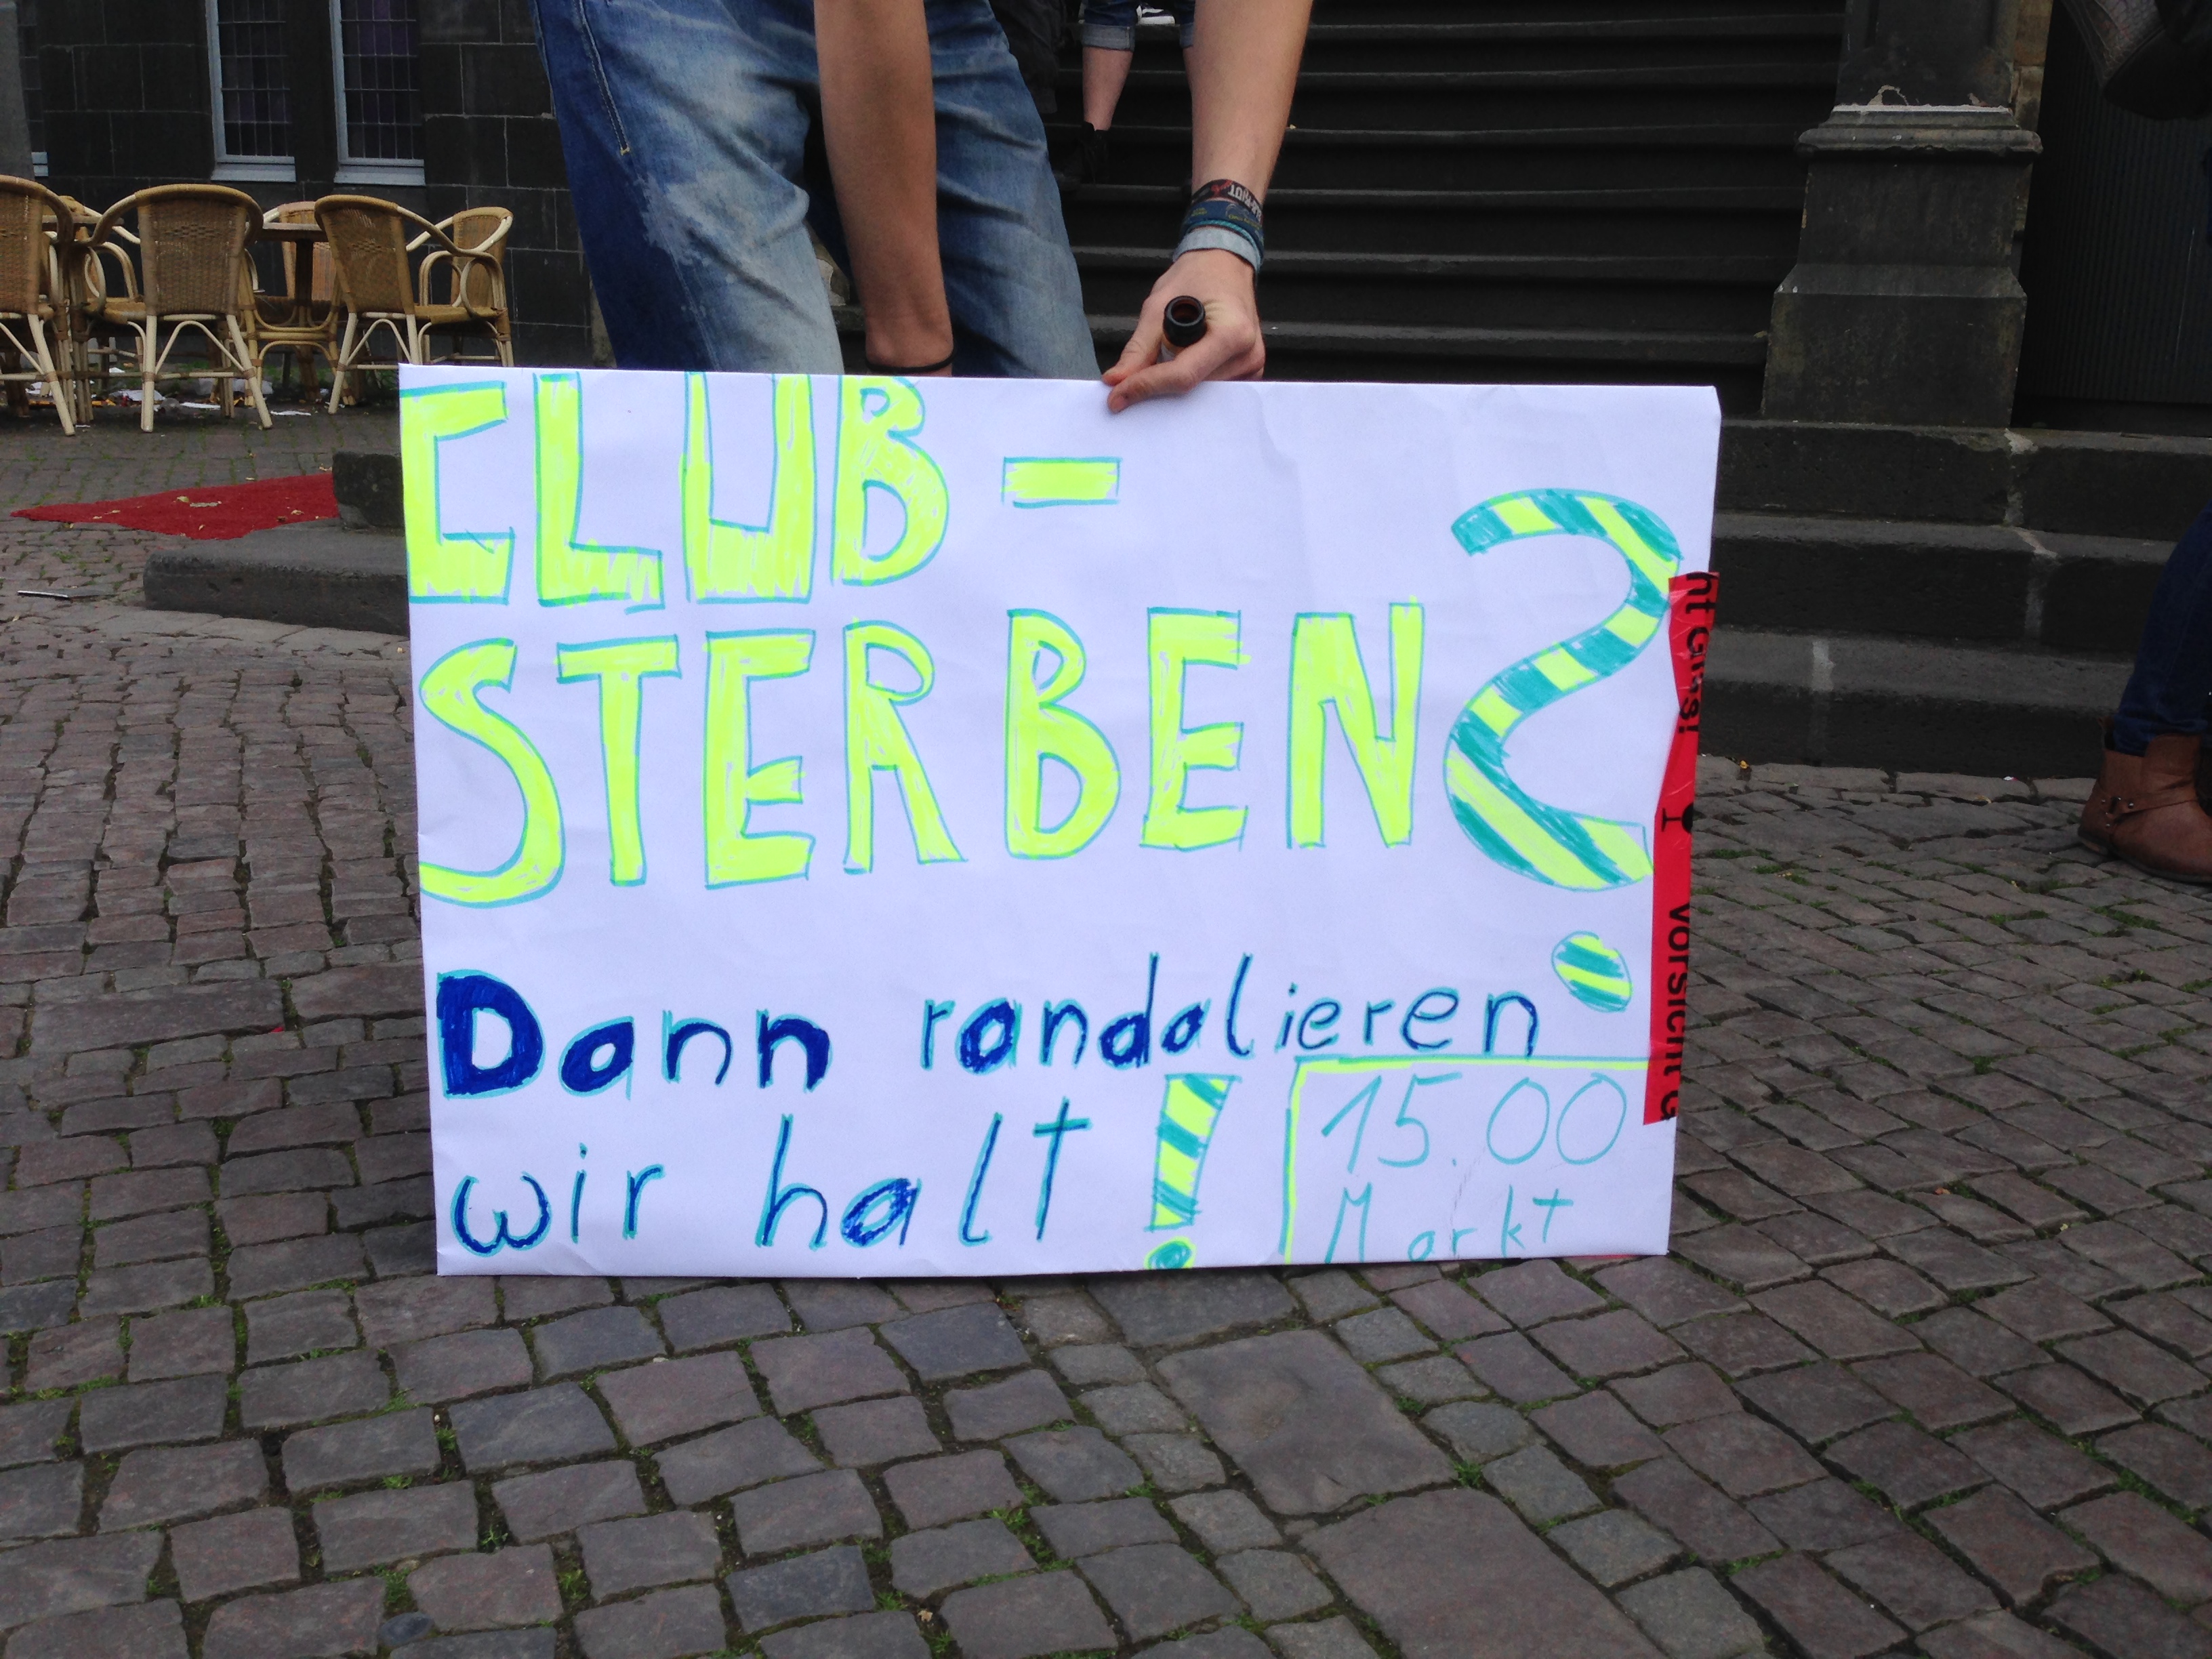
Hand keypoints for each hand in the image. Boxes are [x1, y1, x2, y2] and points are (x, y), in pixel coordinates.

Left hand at [1102, 248, 1262, 412]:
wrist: (1226, 266)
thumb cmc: (1197, 278)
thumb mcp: (1159, 305)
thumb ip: (1139, 348)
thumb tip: (1115, 381)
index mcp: (1232, 333)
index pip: (1183, 375)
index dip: (1147, 386)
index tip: (1117, 395)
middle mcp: (1248, 355)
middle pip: (1192, 390)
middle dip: (1159, 386)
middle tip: (1135, 375)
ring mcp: (1251, 367)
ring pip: (1200, 396)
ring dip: (1175, 384)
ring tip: (1170, 354)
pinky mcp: (1249, 374)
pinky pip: (1211, 392)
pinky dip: (1191, 383)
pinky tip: (1185, 360)